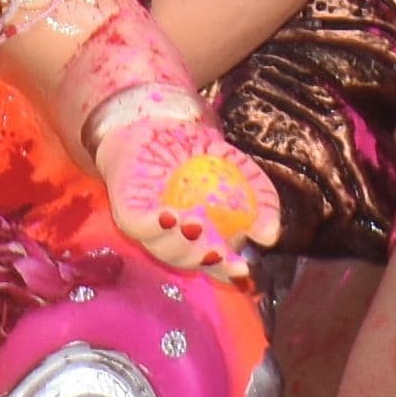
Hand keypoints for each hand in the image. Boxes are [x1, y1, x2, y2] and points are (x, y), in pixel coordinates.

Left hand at [104, 103, 281, 278]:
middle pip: (187, 262)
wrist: (162, 124)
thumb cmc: (202, 152)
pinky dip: (153, 225)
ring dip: (179, 242)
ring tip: (195, 223)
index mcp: (203, 236)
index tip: (242, 268)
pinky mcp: (127, 211)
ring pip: (161, 249)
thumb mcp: (241, 170)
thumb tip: (269, 236)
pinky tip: (169, 215)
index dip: (227, 272)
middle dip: (202, 260)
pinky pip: (137, 225)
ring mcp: (149, 227)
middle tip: (217, 249)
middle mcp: (174, 238)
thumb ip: (261, 199)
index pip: (215, 265)